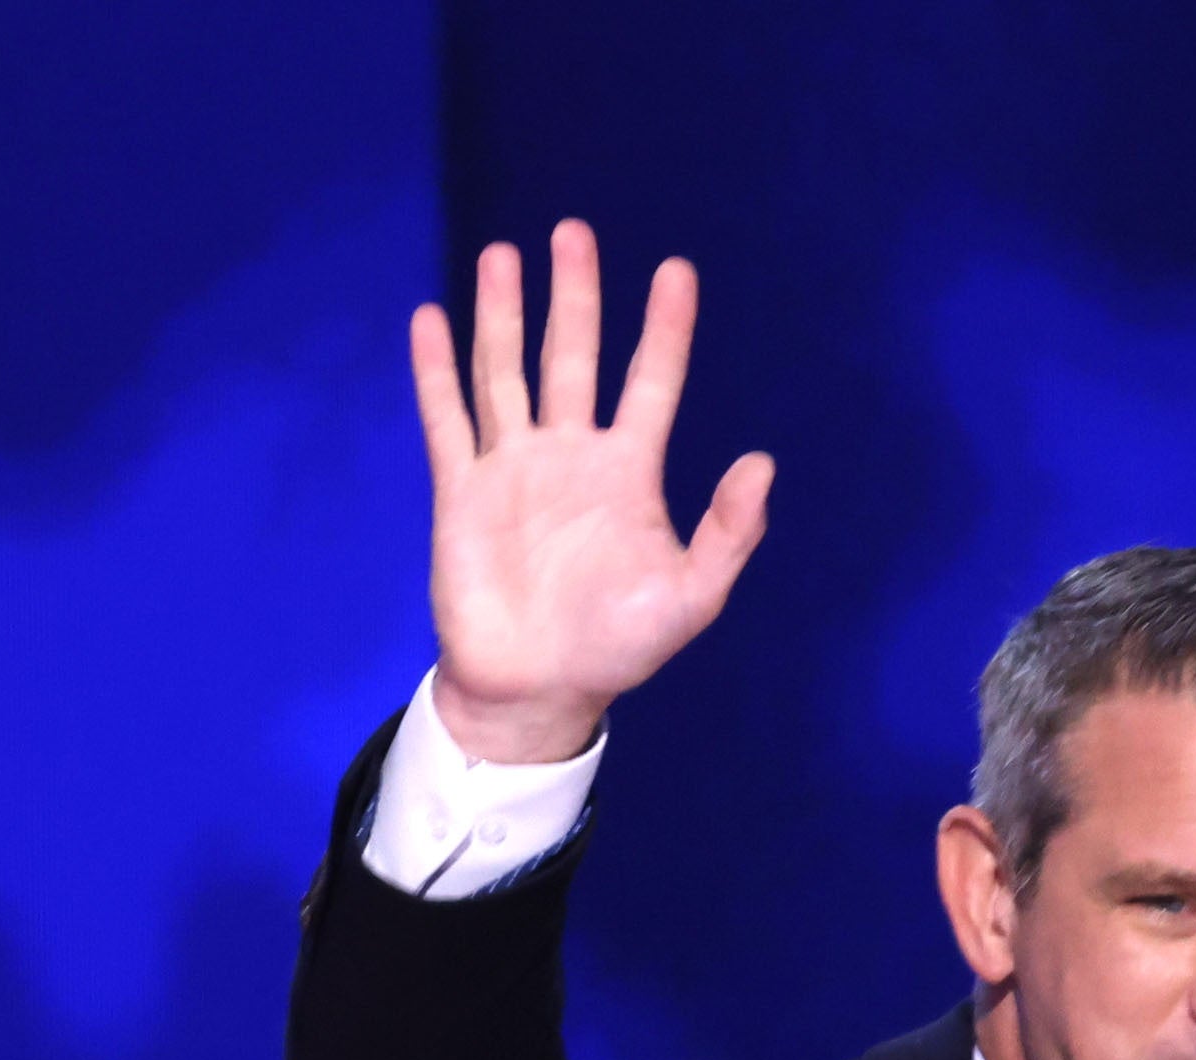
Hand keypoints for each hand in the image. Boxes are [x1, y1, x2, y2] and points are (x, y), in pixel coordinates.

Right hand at [409, 218, 773, 762]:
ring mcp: (513, 469)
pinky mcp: (461, 492)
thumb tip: (763, 462)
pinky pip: (448, 421)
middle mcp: (570, 456)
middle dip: (573, 296)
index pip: (652, 382)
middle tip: (572, 232)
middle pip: (572, 356)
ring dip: (502, 315)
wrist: (537, 691)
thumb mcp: (692, 596)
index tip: (677, 270)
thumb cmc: (617, 649)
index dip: (665, 328)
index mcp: (628, 473)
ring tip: (502, 255)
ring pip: (506, 372)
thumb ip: (728, 532)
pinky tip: (431, 319)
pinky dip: (437, 372)